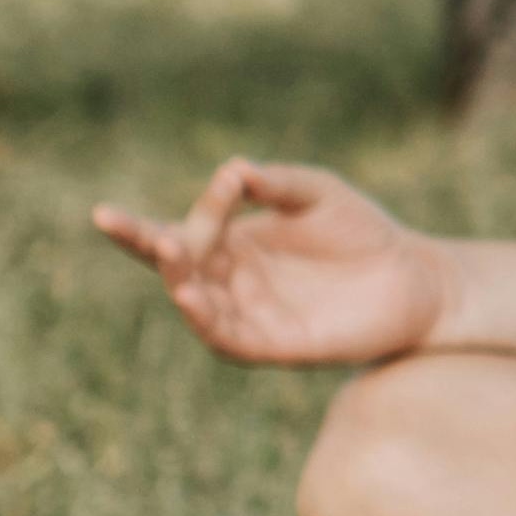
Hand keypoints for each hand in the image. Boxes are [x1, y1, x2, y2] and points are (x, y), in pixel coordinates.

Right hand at [90, 159, 449, 366]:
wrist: (413, 278)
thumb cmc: (361, 231)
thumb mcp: (318, 193)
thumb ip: (277, 184)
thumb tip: (234, 170)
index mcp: (231, 243)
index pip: (172, 234)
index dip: (133, 230)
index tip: (102, 214)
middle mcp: (231, 282)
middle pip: (176, 270)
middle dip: (156, 251)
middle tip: (149, 233)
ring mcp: (251, 315)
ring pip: (198, 306)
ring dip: (179, 284)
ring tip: (172, 255)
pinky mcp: (276, 345)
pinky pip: (231, 339)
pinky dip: (208, 322)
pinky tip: (192, 298)